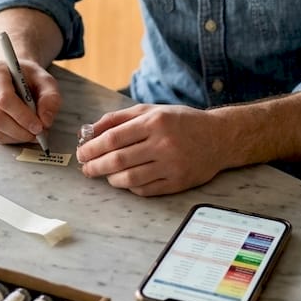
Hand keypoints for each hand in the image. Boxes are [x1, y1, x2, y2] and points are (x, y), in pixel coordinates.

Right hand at [0, 58, 61, 144]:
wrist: (12, 76)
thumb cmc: (27, 78)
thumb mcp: (45, 81)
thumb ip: (50, 98)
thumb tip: (45, 121)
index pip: (4, 98)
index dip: (22, 116)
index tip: (39, 126)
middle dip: (20, 130)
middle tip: (37, 134)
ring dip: (15, 137)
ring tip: (31, 134)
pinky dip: (8, 138)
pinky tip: (20, 132)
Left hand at [76, 103, 230, 195]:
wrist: (219, 137)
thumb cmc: (180, 121)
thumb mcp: (151, 110)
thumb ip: (119, 118)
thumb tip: (89, 131)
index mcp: (154, 122)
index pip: (113, 138)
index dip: (92, 148)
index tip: (82, 153)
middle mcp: (163, 144)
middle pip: (118, 160)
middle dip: (95, 166)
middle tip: (86, 169)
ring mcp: (171, 165)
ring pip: (130, 179)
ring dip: (111, 179)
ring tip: (105, 175)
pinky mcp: (177, 182)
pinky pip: (145, 190)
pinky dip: (130, 188)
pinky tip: (125, 181)